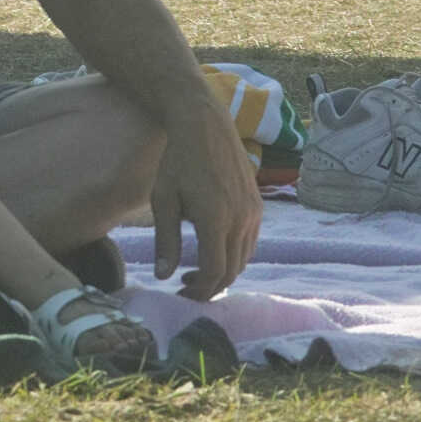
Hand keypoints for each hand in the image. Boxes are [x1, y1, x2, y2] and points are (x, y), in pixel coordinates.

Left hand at [148, 106, 260, 299]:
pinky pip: (250, 243)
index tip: (181, 293)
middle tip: (185, 286)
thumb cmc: (177, 163)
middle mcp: (241, 220)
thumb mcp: (163, 201)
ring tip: (195, 270)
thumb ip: (165, 241)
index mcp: (216, 220)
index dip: (199, 291)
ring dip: (223, 272)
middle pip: (232, 271)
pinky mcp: (258, 207)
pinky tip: (212, 249)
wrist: (206, 128)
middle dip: (210, 286)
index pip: (215, 272)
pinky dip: (234, 256)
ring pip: (244, 259)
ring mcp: (254, 213)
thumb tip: (164, 277)